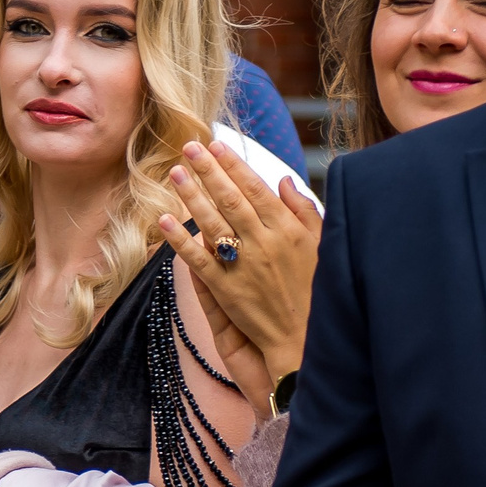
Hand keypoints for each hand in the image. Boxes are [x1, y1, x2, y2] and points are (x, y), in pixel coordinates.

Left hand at [155, 140, 320, 395]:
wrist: (307, 342)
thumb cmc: (318, 292)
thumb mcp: (322, 246)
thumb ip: (304, 211)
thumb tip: (284, 180)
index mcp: (288, 229)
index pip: (255, 188)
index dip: (233, 165)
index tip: (216, 144)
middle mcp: (264, 243)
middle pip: (230, 199)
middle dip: (207, 171)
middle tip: (187, 147)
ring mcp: (243, 266)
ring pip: (211, 223)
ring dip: (190, 196)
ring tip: (173, 173)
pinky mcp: (226, 290)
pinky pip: (197, 260)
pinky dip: (179, 240)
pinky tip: (164, 221)